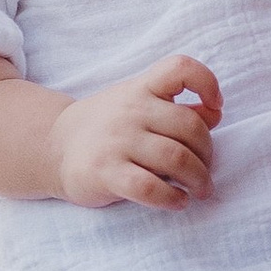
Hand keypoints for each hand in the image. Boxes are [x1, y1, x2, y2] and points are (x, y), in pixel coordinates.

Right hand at [53, 56, 220, 210]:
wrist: (55, 147)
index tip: (215, 107)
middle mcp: (130, 110)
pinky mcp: (106, 172)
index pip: (179, 68)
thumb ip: (177, 106)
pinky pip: (151, 188)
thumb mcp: (139, 104)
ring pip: (176, 159)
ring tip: (200, 189)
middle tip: (205, 170)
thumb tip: (214, 114)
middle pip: (190, 127)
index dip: (207, 83)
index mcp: (141, 88)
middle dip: (207, 153)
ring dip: (198, 179)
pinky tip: (178, 201)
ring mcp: (118, 140)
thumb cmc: (109, 126)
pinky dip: (172, 198)